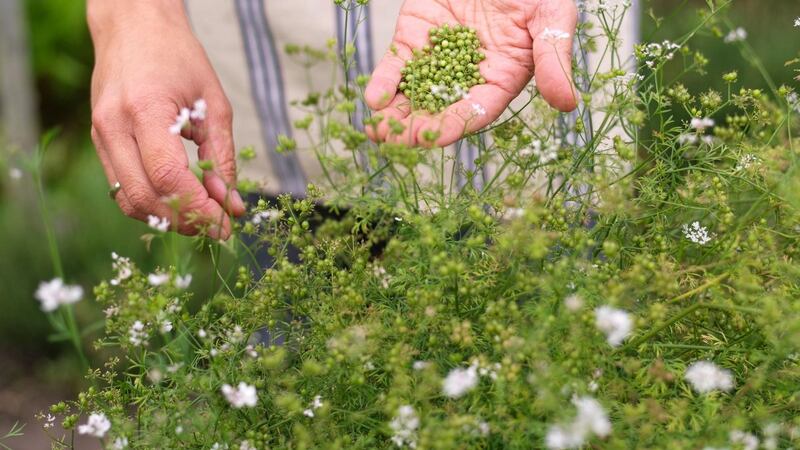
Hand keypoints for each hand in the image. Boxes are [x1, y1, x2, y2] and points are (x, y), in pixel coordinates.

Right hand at [88, 1, 244, 238]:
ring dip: (167, 218)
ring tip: (200, 218)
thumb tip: (231, 205)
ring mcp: (100, 135)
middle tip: (216, 227)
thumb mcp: (213, 103)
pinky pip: (121, 187)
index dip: (198, 209)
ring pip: (129, 199)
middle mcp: (114, 126)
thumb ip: (222, 157)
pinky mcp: (99, 142)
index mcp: (145, 110)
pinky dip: (151, 203)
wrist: (132, 27)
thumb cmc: (178, 58)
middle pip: (144, 197)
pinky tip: (179, 202)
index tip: (225, 225)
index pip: (168, 177)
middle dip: (184, 221)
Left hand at [365, 0, 577, 147]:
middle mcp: (467, 74)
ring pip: (413, 93)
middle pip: (439, 109)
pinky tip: (374, 98)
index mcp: (501, 78)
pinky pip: (397, 65)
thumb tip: (567, 104)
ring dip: (395, 115)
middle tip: (395, 142)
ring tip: (376, 132)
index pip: (476, 110)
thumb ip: (554, 58)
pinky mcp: (414, 37)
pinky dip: (384, 82)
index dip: (455, 124)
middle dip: (416, 126)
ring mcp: (437, 57)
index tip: (434, 137)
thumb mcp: (551, 16)